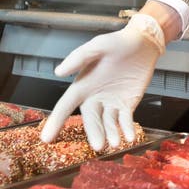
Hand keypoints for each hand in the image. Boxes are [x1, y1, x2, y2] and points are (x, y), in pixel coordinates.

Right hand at [40, 13, 164, 150]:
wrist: (142, 44)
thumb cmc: (116, 43)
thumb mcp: (97, 46)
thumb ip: (78, 58)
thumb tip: (58, 71)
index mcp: (82, 86)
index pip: (65, 106)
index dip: (56, 122)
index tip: (47, 139)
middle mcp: (94, 98)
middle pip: (91, 120)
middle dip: (94, 133)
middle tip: (98, 146)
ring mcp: (111, 103)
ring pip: (108, 123)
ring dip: (111, 134)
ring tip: (116, 143)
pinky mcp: (127, 104)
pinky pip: (125, 121)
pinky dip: (126, 129)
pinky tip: (129, 137)